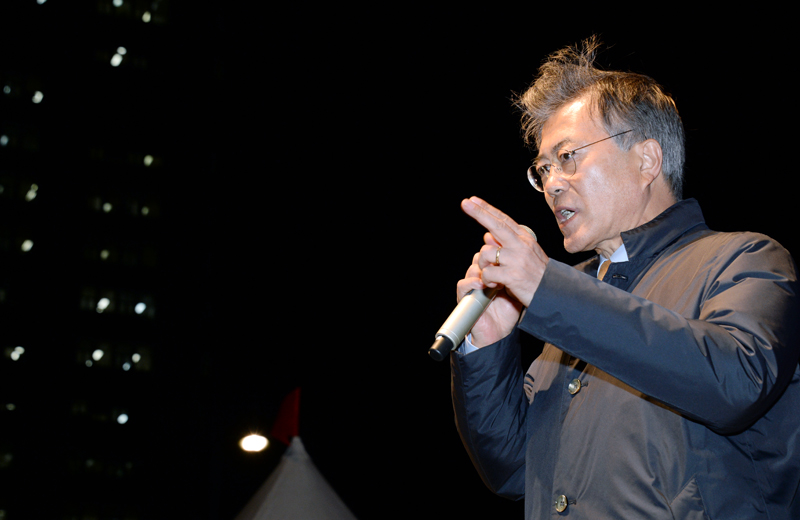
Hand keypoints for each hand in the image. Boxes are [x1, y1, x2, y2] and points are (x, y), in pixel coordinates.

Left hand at [457, 197, 548, 346]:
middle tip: (465, 203)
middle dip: (479, 213)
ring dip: (483, 266)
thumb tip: (486, 235)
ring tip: (492, 276)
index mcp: (524, 239)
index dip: (487, 209)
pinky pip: (487, 273)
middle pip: (495, 225)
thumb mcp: (523, 256)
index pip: (503, 220)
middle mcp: (520, 245)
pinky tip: (494, 285)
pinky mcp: (512, 275)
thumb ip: (506, 245)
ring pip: (486, 253)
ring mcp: (516, 260)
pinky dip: (487, 280)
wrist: (552, 294)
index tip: (473, 201)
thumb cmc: (536, 276)